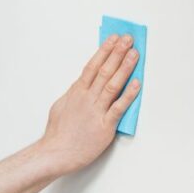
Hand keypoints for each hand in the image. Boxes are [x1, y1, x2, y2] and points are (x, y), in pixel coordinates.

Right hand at [41, 33, 140, 174]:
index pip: (92, 66)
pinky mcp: (105, 126)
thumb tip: (81, 85)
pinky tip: (137, 83)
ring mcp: (96, 111)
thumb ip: (73, 94)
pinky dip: (129, 95)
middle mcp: (87, 98)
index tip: (113, 40)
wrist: (56, 153)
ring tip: (134, 54)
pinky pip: (119, 108)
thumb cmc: (57, 133)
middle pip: (104, 71)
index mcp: (76, 92)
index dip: (104, 51)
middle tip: (128, 39)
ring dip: (124, 68)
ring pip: (112, 85)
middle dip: (117, 53)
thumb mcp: (61, 106)